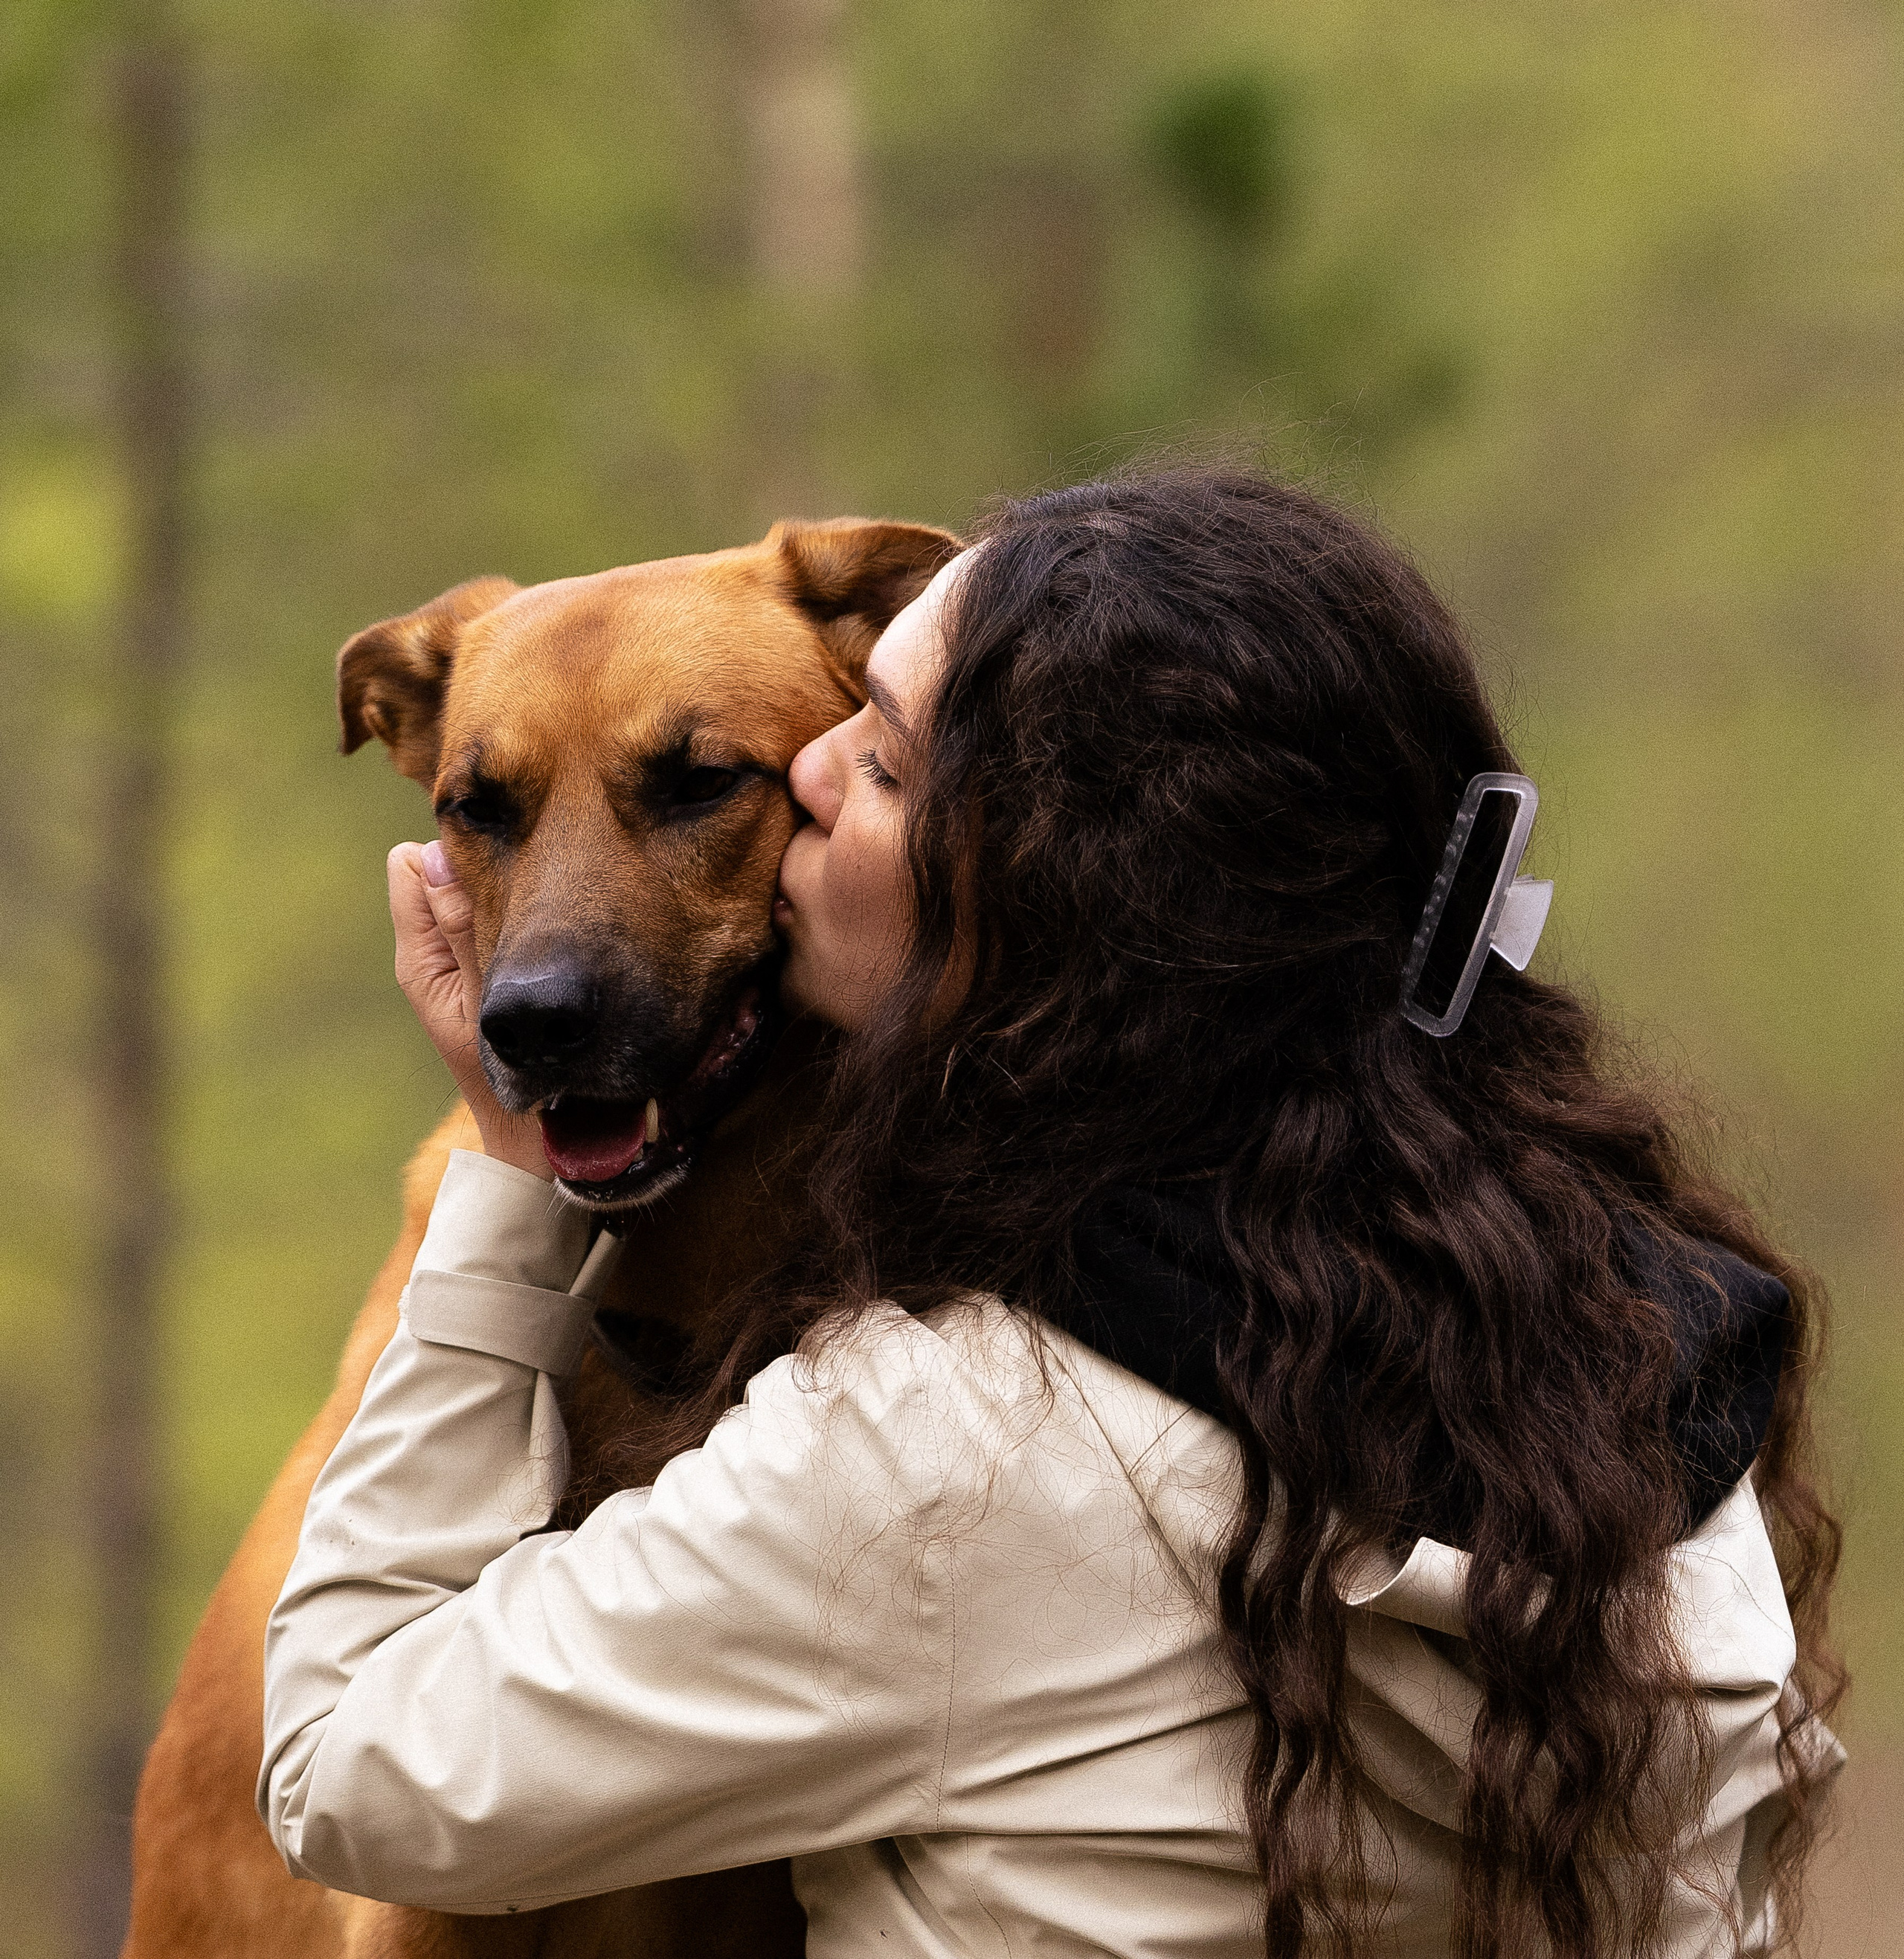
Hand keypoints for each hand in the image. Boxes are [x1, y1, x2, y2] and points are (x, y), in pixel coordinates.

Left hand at [387, 841, 551, 1179]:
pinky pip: (492, 917)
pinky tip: (543, 934)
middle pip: (439, 868)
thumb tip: (434, 855)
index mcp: (418, 959)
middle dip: (475, 867)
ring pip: (469, 891)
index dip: (450, 855)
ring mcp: (458, 964)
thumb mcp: (488, 1001)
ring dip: (500, 892)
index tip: (502, 865)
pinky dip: (513, 913)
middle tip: (526, 888)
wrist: (539, 1141)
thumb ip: (462, 928)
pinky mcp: (487, 973)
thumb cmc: (516, 1078)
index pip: (411, 863)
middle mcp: (430, 956)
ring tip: (539, 914)